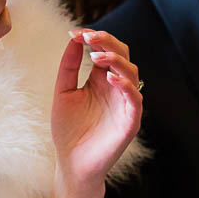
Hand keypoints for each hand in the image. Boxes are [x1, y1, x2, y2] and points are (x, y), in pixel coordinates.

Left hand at [51, 28, 141, 191]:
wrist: (72, 164)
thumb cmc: (68, 131)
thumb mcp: (63, 93)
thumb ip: (68, 67)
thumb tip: (73, 39)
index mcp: (100, 80)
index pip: (106, 51)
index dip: (95, 38)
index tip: (76, 33)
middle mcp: (115, 89)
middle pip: (122, 55)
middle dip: (108, 43)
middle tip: (90, 38)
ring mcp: (124, 104)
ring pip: (132, 73)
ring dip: (116, 61)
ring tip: (96, 57)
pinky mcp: (130, 121)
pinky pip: (135, 100)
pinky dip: (126, 86)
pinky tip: (110, 78)